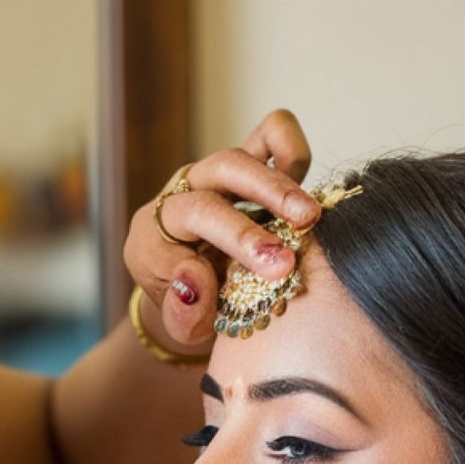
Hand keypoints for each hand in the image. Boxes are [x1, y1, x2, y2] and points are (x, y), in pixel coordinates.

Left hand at [124, 108, 314, 353]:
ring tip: (311, 217)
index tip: (271, 268)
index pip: (193, 216)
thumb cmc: (188, 312)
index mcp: (153, 232)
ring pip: (241, 157)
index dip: (235, 239)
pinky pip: (268, 137)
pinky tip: (305, 184)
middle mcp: (180, 195)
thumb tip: (195, 280)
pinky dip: (290, 148)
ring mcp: (213, 179)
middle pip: (220, 174)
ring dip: (281, 184)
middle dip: (263, 201)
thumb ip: (183, 314)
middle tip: (298, 235)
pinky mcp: (247, 168)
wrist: (190, 299)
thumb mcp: (180, 326)